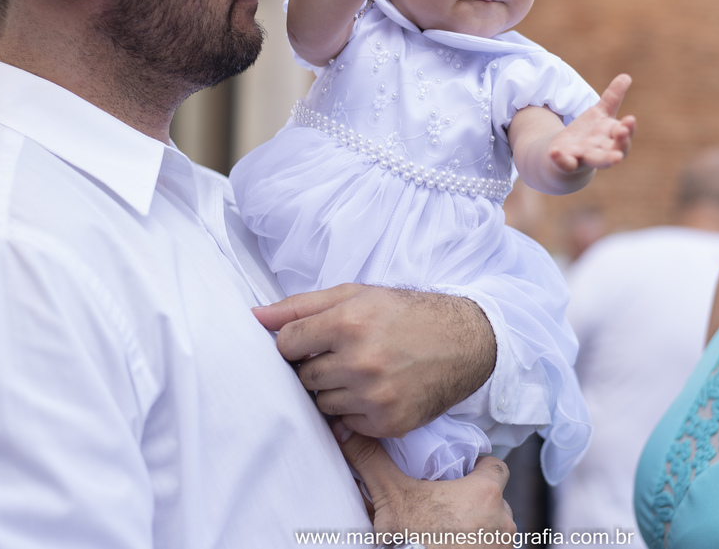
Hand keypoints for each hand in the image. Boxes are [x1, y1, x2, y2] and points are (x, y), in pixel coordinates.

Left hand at [252, 284, 496, 436]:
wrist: (464, 342)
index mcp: (349, 322)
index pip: (286, 344)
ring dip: (334, 389)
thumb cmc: (405, 314)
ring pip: (322, 403)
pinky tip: (376, 389)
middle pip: (303, 377)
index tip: (311, 341)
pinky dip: (355, 409)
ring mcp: (374, 395)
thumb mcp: (356, 294)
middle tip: (342, 355)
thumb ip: (301, 306)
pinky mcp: (388, 422)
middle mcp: (360, 360)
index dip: (295, 343)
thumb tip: (254, 317)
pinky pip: (346, 423)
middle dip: (315, 366)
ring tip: (362, 371)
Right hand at [334, 420, 516, 539]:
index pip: (497, 467)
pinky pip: (493, 548)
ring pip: (496, 527)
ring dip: (480, 527)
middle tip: (450, 506)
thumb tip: (344, 431)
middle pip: (496, 499)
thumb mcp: (390, 496)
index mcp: (486, 493)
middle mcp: (503, 519)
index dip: (480, 468)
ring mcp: (503, 546)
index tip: (462, 474)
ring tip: (452, 531)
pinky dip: (479, 547)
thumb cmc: (411, 539)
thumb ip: (373, 460)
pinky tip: (456, 546)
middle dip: (477, 502)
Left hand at [548, 73, 635, 174]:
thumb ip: (612, 97)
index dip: (628, 128)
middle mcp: (601, 149)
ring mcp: (584, 157)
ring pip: (596, 160)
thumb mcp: (599, 113)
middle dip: (621, 144)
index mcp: (610, 137)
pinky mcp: (566, 162)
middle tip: (623, 134)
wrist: (566, 155)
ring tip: (615, 159)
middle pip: (615, 150)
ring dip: (605, 159)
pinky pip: (565, 163)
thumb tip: (626, 76)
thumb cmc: (589, 134)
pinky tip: (555, 152)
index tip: (630, 119)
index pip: (624, 134)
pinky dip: (561, 159)